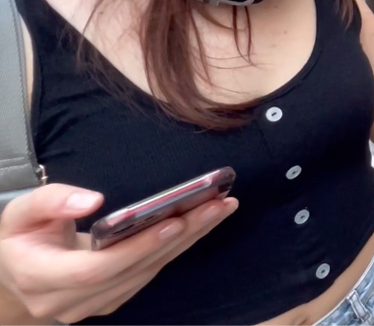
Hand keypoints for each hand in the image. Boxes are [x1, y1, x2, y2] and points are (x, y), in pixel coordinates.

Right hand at [0, 184, 236, 322]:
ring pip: (150, 272)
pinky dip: (180, 245)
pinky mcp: (113, 299)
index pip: (97, 269)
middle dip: (180, 236)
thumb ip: (51, 201)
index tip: (173, 221)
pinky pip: (151, 272)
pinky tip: (203, 221)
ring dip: (189, 239)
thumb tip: (92, 200)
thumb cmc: (20, 237)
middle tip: (217, 204)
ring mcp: (93, 305)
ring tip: (221, 207)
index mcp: (41, 278)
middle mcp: (69, 301)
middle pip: (134, 270)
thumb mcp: (19, 212)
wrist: (17, 270)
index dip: (137, 247)